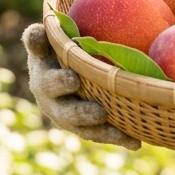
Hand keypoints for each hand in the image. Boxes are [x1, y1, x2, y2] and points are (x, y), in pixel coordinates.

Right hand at [22, 23, 140, 149]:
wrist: (57, 71)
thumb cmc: (53, 51)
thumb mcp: (45, 42)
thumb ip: (39, 38)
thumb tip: (39, 30)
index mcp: (43, 81)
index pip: (48, 83)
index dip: (59, 84)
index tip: (74, 80)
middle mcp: (54, 105)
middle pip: (66, 113)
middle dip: (82, 114)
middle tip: (99, 113)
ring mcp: (70, 119)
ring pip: (85, 130)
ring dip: (102, 132)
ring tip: (120, 133)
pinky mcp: (86, 128)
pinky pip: (102, 135)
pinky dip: (118, 139)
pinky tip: (135, 143)